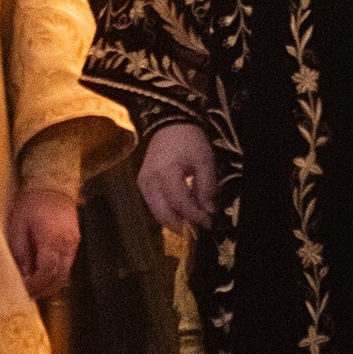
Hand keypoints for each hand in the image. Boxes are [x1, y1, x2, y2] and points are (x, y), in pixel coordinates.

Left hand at [4, 181, 79, 300]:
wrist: (52, 184)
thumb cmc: (31, 203)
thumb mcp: (18, 226)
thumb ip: (20, 252)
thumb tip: (21, 274)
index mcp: (51, 240)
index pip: (47, 272)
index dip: (35, 285)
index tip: (23, 291)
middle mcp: (66, 245)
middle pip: (59, 277)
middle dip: (43, 290)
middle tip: (28, 295)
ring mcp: (73, 244)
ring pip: (65, 273)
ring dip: (51, 284)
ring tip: (35, 288)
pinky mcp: (74, 241)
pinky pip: (67, 264)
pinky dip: (56, 274)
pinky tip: (44, 274)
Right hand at [139, 121, 219, 236]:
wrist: (170, 124)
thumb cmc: (188, 140)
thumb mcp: (204, 160)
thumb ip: (207, 187)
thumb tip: (209, 211)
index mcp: (164, 172)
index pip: (180, 203)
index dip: (195, 216)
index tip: (209, 223)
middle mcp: (149, 180)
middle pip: (164, 214)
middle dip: (183, 226)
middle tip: (200, 229)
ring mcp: (143, 183)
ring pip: (157, 214)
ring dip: (175, 221)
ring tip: (193, 222)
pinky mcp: (143, 184)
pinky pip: (155, 205)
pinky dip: (169, 212)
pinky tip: (183, 212)